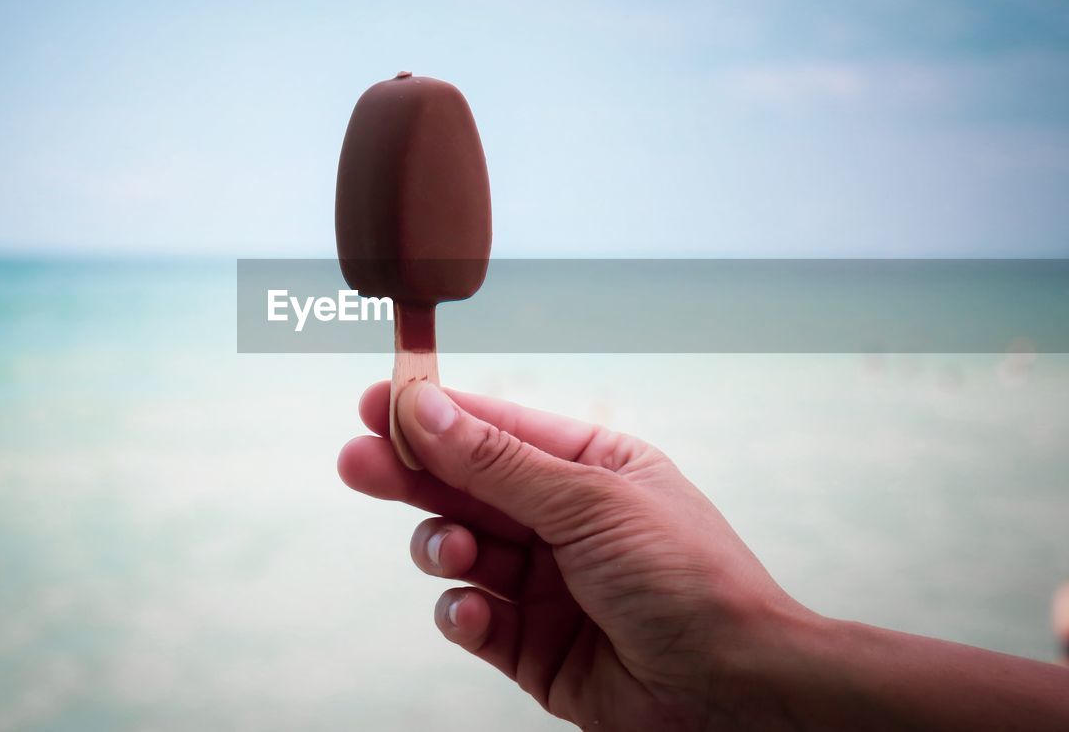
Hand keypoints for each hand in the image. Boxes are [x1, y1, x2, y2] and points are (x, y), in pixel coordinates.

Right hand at [338, 381, 802, 729]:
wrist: (734, 690)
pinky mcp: (531, 645)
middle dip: (412, 474)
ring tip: (453, 552)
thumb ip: (497, 462)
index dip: (434, 415)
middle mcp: (563, 520)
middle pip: (465, 485)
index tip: (375, 402)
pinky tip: (472, 612)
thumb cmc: (687, 578)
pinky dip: (463, 614)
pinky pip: (472, 617)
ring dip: (445, 547)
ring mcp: (544, 583)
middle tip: (358, 463)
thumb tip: (427, 410)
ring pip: (459, 549)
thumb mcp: (589, 503)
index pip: (496, 428)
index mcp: (590, 466)